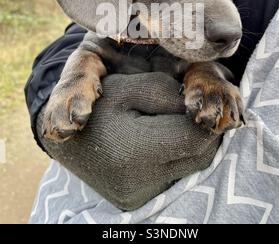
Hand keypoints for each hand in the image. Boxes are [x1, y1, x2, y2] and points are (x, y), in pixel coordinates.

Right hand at [37, 72, 220, 210]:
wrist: (66, 140)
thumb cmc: (94, 107)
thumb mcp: (125, 87)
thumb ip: (165, 92)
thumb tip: (196, 107)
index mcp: (131, 149)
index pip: (193, 138)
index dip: (204, 118)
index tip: (199, 101)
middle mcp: (137, 180)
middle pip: (199, 156)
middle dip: (202, 131)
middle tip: (191, 110)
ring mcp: (138, 195)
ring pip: (190, 168)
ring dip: (191, 144)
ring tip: (174, 123)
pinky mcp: (138, 199)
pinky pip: (174, 176)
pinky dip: (176, 157)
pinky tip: (162, 141)